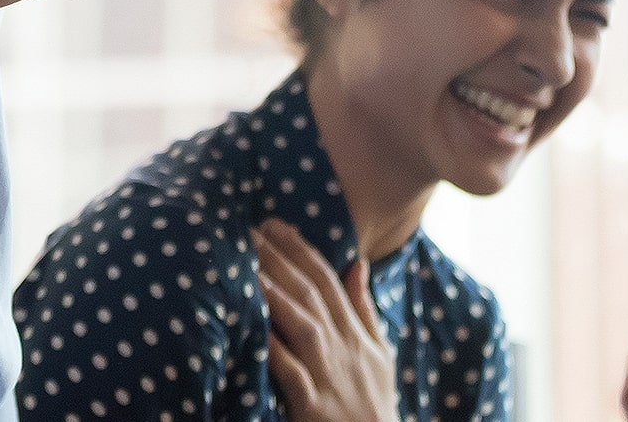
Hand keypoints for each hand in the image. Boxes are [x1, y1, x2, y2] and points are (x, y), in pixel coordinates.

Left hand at [256, 219, 397, 421]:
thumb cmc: (375, 404)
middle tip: (247, 230)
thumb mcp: (380, 355)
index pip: (327, 279)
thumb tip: (358, 262)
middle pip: (310, 293)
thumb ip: (365, 309)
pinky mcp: (313, 406)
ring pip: (302, 324)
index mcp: (355, 333)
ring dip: (274, 293)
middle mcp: (343, 348)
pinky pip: (290, 372)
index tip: (273, 223)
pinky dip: (274, 349)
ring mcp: (328, 376)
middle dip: (279, 259)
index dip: (300, 248)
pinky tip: (254, 327)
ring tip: (247, 265)